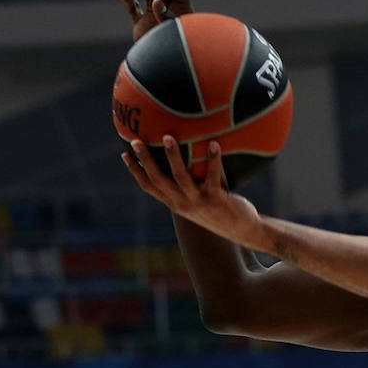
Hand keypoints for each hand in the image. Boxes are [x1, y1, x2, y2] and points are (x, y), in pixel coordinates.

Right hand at [122, 136, 266, 250]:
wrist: (242, 230)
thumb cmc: (219, 210)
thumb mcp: (197, 201)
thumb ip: (187, 187)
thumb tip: (183, 160)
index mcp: (175, 203)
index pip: (149, 187)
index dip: (136, 171)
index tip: (125, 154)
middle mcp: (183, 203)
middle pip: (158, 180)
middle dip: (145, 160)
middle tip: (136, 141)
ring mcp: (199, 202)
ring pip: (180, 177)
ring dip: (172, 156)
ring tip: (168, 137)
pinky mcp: (216, 199)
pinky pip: (212, 177)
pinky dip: (213, 160)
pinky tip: (214, 144)